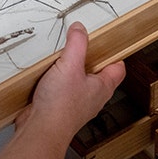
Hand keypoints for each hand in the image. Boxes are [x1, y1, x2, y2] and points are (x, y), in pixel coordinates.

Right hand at [16, 21, 125, 140]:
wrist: (40, 130)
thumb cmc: (60, 106)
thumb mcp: (70, 65)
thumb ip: (77, 44)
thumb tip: (80, 28)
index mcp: (102, 87)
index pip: (117, 68)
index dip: (114, 54)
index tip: (108, 41)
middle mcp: (92, 97)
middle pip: (97, 73)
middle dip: (88, 59)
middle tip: (81, 44)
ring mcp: (76, 103)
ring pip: (78, 82)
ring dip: (69, 70)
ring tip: (60, 57)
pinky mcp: (59, 107)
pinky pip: (61, 90)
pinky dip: (54, 80)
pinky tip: (45, 74)